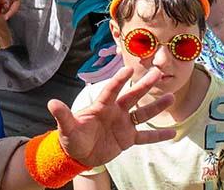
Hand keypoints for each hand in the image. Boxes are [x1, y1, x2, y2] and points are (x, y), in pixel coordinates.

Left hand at [49, 67, 176, 167]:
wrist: (79, 154)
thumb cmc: (72, 138)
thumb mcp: (67, 128)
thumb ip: (63, 115)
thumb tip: (51, 103)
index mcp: (101, 106)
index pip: (111, 90)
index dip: (118, 80)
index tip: (128, 69)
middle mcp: (115, 111)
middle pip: (132, 96)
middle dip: (144, 85)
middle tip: (157, 73)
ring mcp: (124, 124)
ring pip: (143, 113)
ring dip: (156, 106)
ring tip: (171, 97)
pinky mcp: (128, 138)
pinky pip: (145, 136)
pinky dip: (158, 135)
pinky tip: (172, 133)